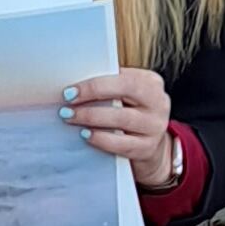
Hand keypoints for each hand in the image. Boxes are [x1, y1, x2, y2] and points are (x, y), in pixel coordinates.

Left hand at [62, 69, 179, 189]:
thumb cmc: (129, 112)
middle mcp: (158, 102)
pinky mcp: (148, 148)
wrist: (149, 144)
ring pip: (121, 119)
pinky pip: (122, 144)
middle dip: (91, 97)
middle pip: (124, 93)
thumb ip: (107, 87)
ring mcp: (155, 126)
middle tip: (66, 105)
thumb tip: (74, 87)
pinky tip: (86, 136)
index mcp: (150, 82)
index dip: (94, 84)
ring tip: (71, 118)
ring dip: (91, 118)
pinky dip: (101, 139)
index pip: (122, 77)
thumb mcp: (125, 95)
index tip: (69, 91)